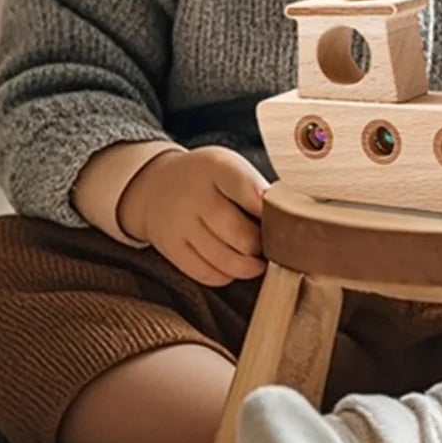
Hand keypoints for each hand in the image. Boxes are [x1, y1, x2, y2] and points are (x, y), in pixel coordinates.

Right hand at [116, 145, 268, 286]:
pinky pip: (205, 273)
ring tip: (258, 262)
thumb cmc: (207, 178)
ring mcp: (179, 223)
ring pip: (224, 259)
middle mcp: (194, 195)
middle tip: (272, 247)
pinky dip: (226, 276)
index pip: (248, 191)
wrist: (156, 184)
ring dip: (248, 267)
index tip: (282, 221)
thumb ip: (253, 188)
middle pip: (240, 234)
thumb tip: (285, 221)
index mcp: (216, 167)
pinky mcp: (170, 247)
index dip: (270, 211)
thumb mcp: (229, 166)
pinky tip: (233, 267)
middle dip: (262, 246)